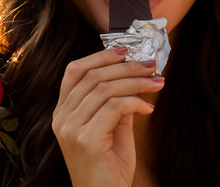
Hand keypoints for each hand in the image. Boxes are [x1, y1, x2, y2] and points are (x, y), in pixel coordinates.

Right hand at [52, 47, 164, 186]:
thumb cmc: (109, 168)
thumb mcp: (113, 128)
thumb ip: (117, 102)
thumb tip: (133, 74)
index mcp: (63, 113)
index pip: (75, 71)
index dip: (100, 56)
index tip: (126, 50)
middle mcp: (61, 118)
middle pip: (92, 76)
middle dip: (126, 67)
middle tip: (151, 65)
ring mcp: (70, 129)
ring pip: (105, 89)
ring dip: (136, 82)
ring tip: (157, 83)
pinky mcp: (85, 140)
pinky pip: (114, 107)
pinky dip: (135, 102)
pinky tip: (148, 109)